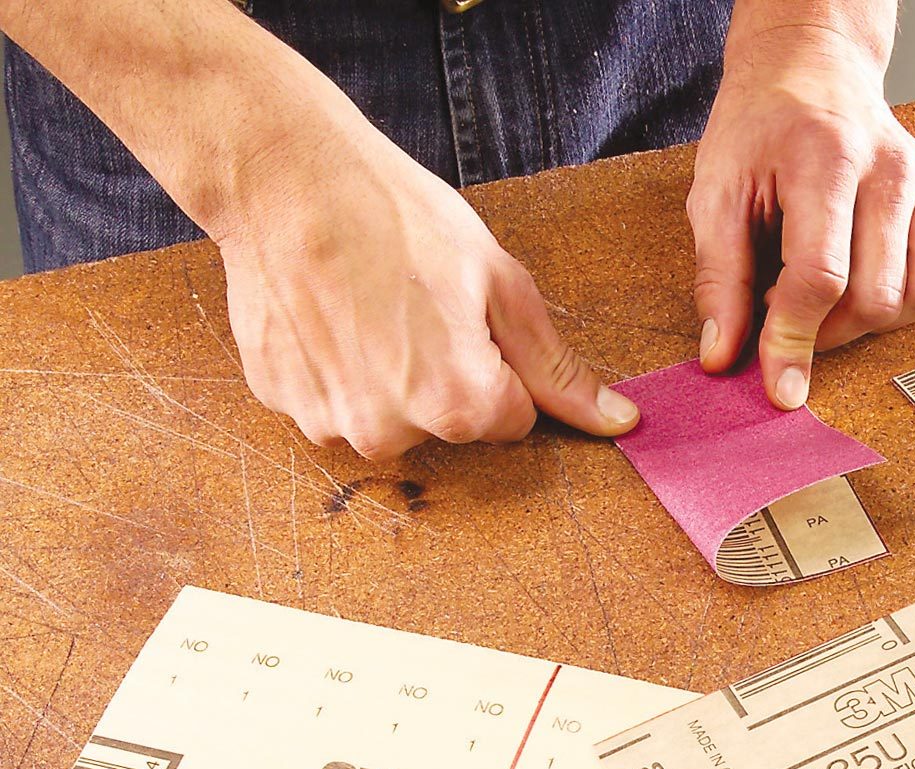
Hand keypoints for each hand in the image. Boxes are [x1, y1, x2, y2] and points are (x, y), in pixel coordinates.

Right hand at [214, 78, 636, 459]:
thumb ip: (558, 370)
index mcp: (461, 408)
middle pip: (449, 423)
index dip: (498, 365)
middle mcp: (395, 434)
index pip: (512, 419)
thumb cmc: (396, 216)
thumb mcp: (501, 285)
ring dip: (387, 374)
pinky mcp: (287, 406)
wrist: (280, 172)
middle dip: (444, 375)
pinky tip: (329, 313)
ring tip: (365, 305)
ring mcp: (333, 424)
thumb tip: (619, 423)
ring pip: (390, 415)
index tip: (466, 316)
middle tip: (413, 304)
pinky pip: (334, 400)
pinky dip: (336, 367)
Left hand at [689, 23, 914, 408]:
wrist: (811, 70)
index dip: (795, 342)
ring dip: (883, 316)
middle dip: (831, 329)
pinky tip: (893, 275)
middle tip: (794, 304)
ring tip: (842, 292)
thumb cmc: (762, 131)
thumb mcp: (716, 192)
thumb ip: (719, 277)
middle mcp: (891, 169)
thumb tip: (723, 354)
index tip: (780, 387)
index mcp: (824, 160)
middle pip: (879, 298)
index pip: (820, 279)